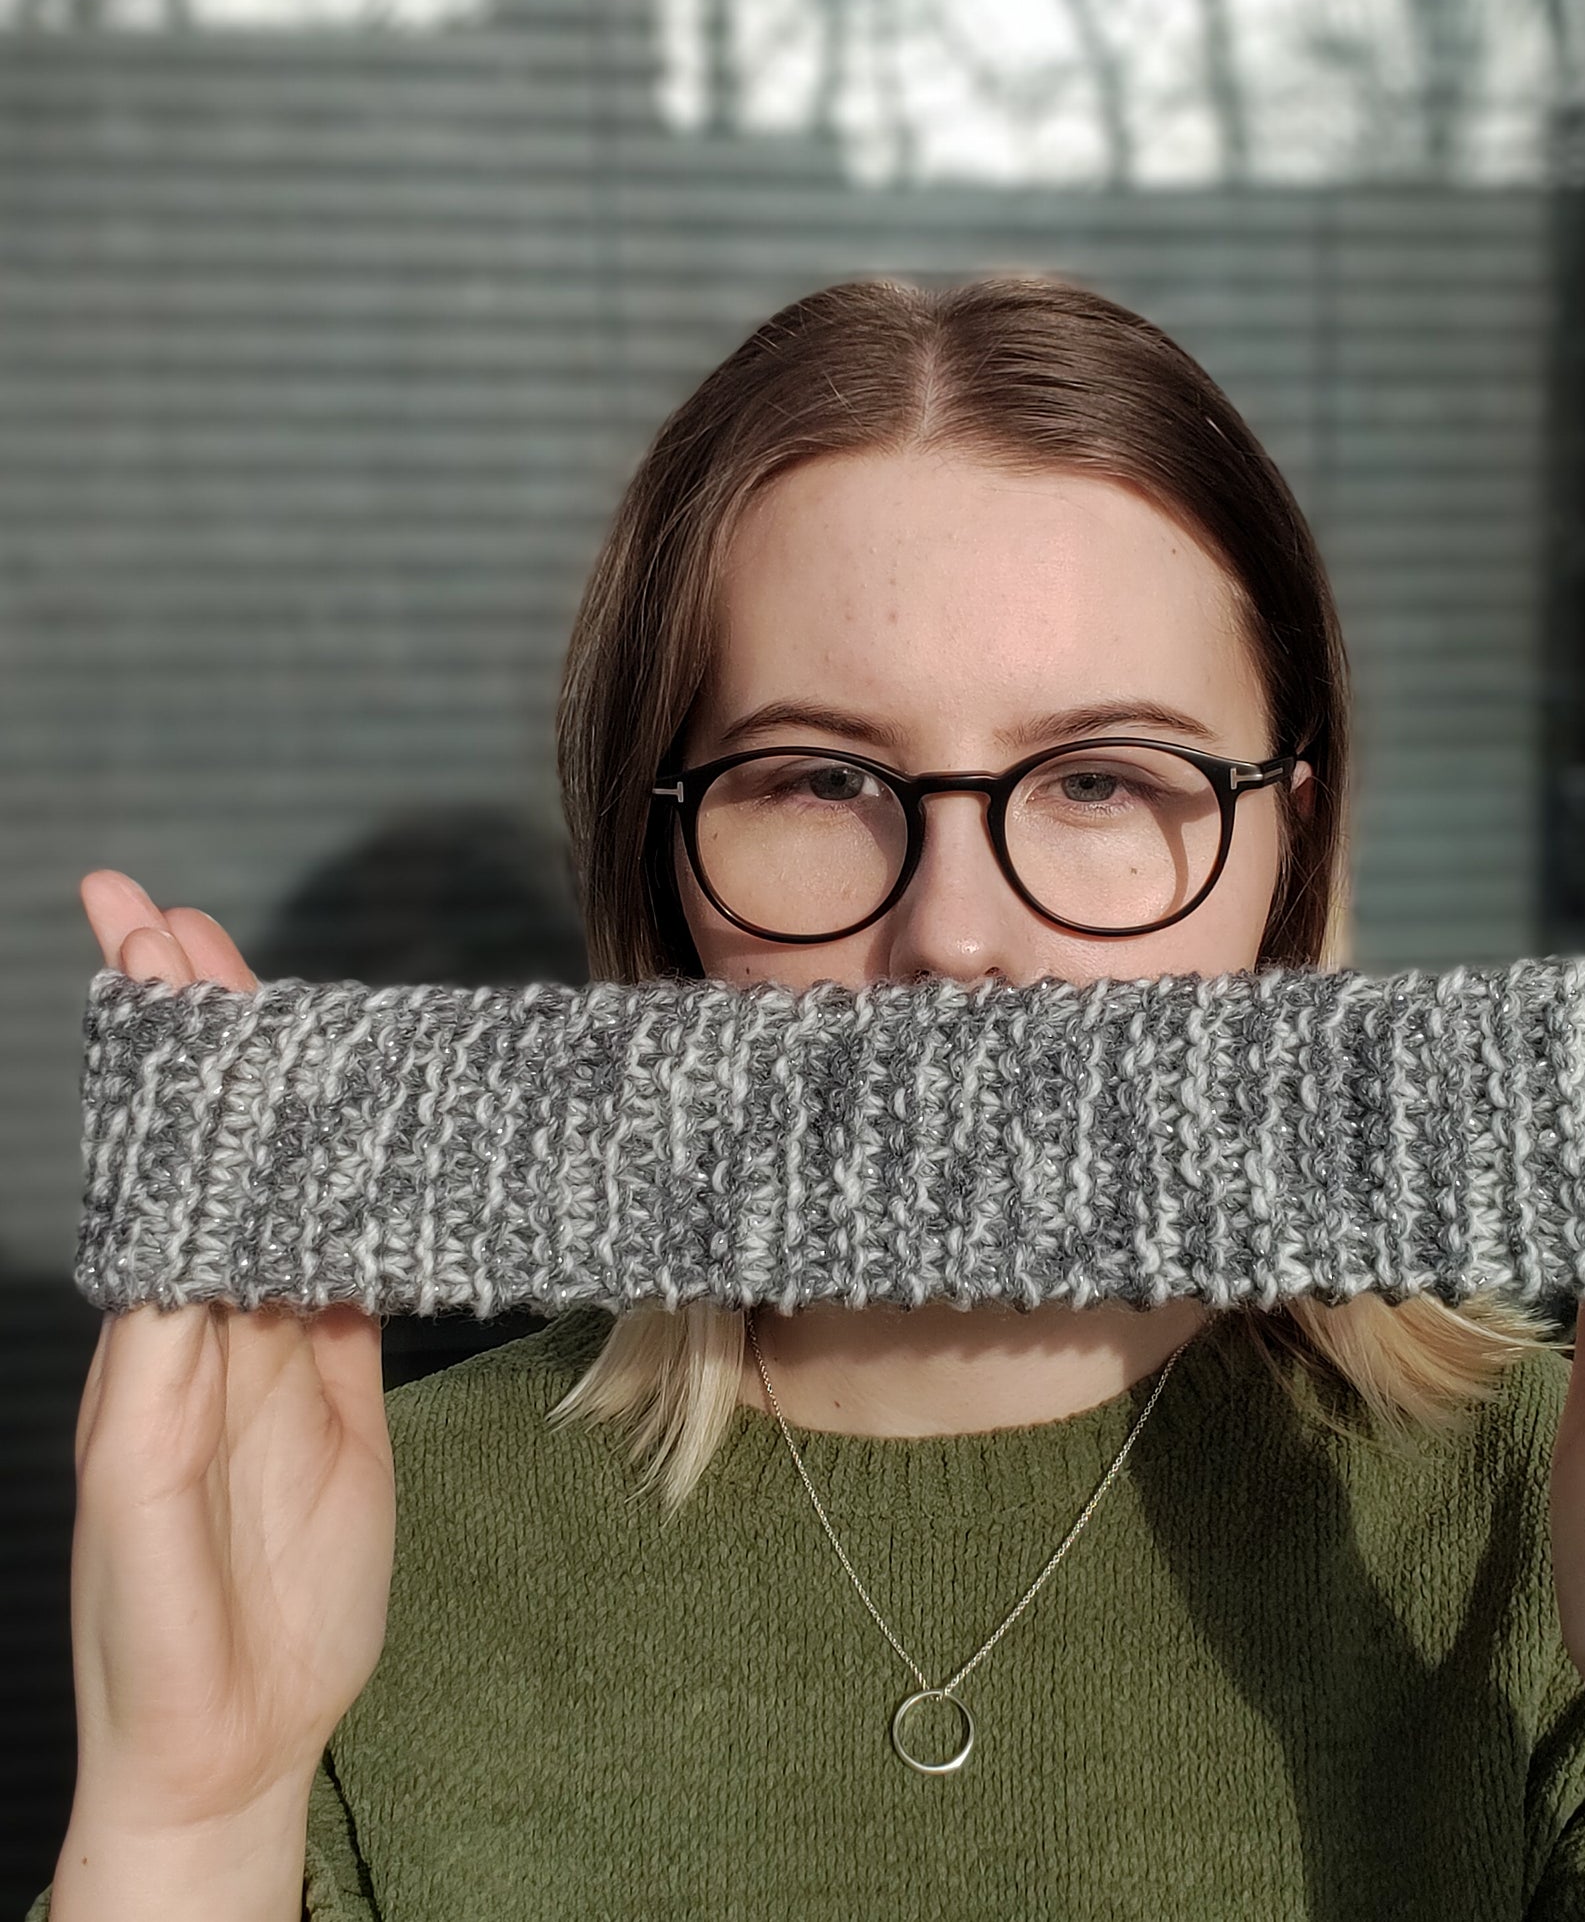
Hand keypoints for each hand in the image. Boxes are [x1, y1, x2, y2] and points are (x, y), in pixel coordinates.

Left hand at [65, 870, 395, 1829]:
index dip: (154, 1060)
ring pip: (283, 1194)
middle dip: (200, 1041)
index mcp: (147, 1342)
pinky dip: (359, 1197)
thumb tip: (192, 1255)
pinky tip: (366, 1140)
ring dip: (275, 1097)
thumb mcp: (145, 1509)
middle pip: (212, 1155)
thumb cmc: (159, 1639)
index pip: (156, 1166)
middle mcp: (209, 1326)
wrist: (230, 1737)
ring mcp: (278, 1353)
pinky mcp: (343, 1387)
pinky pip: (351, 1270)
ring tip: (268, 996)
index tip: (142, 952)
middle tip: (181, 924)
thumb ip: (166, 1380)